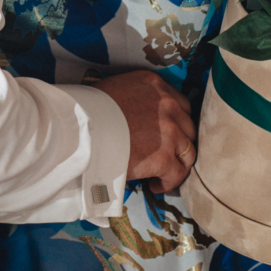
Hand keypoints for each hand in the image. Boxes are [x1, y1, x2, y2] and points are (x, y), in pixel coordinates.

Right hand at [93, 70, 195, 193]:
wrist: (82, 127)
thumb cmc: (88, 109)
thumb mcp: (116, 89)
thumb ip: (134, 98)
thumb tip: (134, 116)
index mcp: (154, 84)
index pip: (180, 104)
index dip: (177, 122)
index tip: (169, 134)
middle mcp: (168, 105)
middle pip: (188, 127)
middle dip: (180, 143)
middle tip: (168, 155)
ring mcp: (169, 131)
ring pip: (188, 151)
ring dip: (177, 163)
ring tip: (164, 174)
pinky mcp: (163, 156)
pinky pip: (177, 173)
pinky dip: (169, 181)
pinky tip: (156, 185)